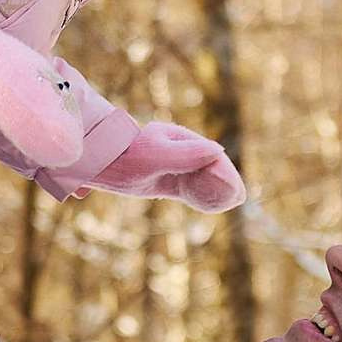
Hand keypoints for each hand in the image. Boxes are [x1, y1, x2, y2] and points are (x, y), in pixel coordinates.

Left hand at [95, 119, 244, 211]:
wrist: (102, 161)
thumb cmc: (126, 158)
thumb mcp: (155, 156)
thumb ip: (185, 155)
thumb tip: (218, 151)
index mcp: (180, 138)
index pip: (211, 156)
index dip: (225, 172)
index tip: (235, 189)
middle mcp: (180, 149)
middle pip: (211, 165)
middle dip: (226, 180)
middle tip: (239, 196)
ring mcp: (174, 163)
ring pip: (203, 176)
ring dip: (217, 187)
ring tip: (234, 199)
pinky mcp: (168, 177)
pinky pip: (192, 186)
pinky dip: (203, 194)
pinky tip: (212, 203)